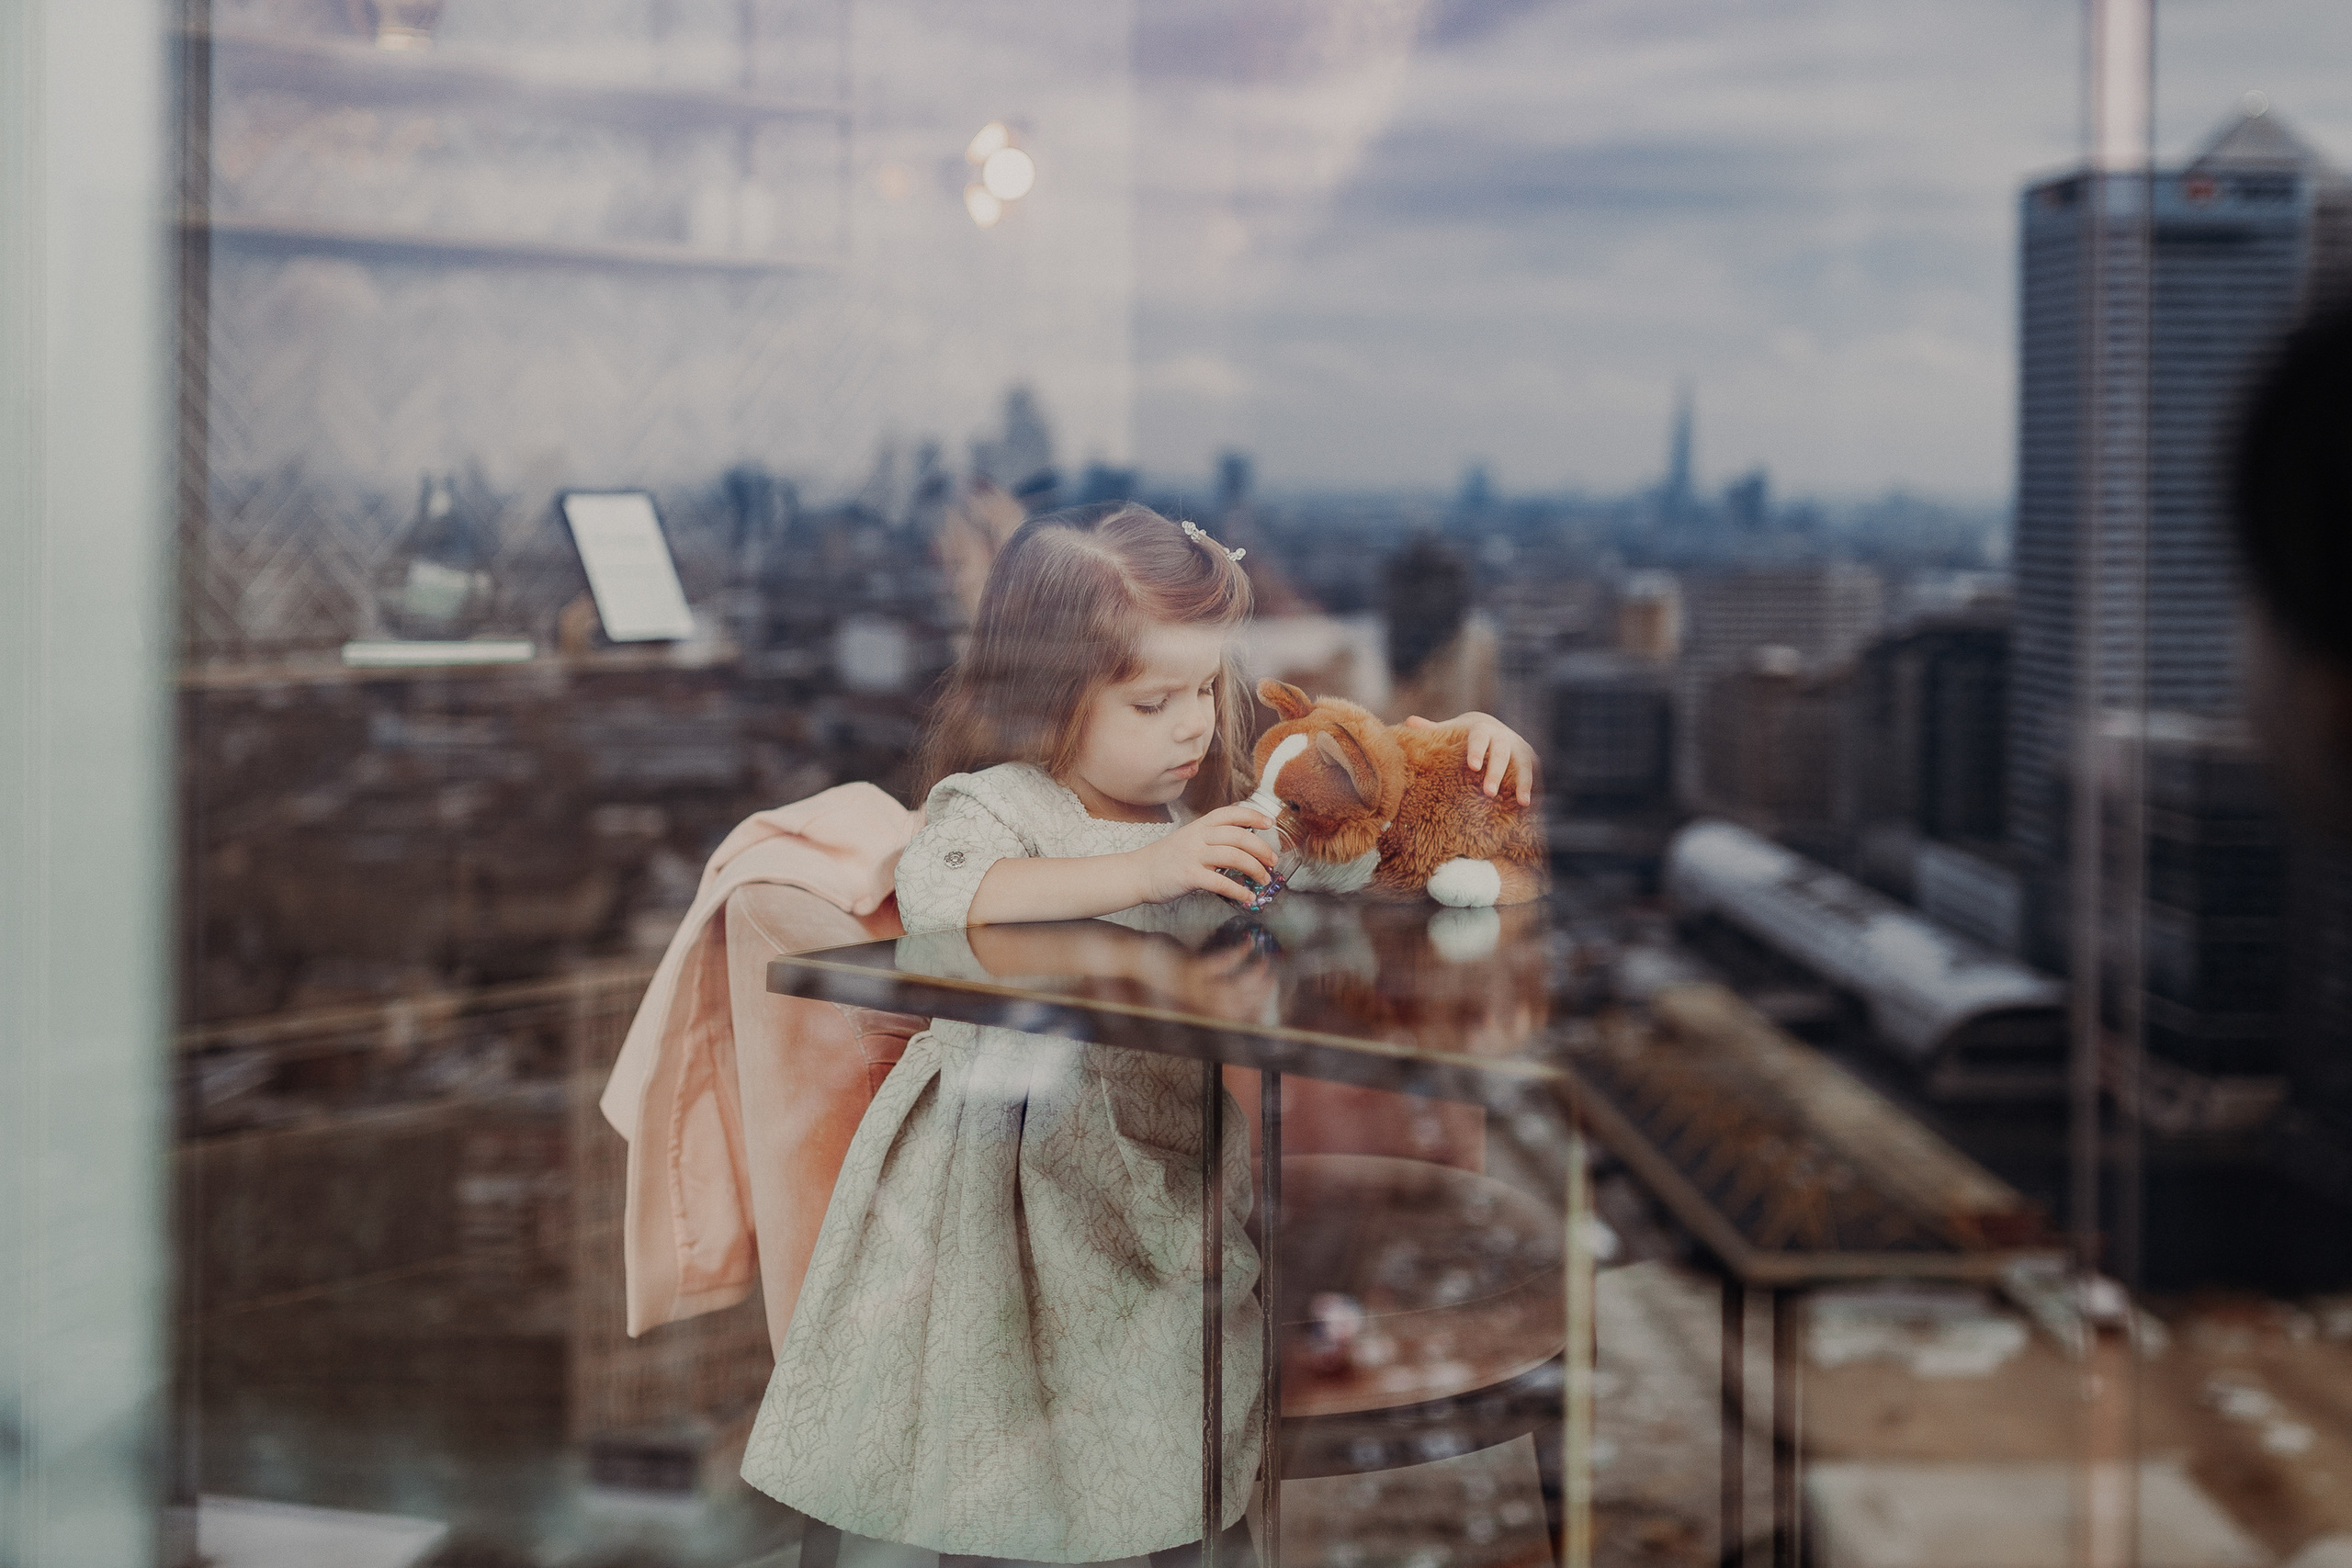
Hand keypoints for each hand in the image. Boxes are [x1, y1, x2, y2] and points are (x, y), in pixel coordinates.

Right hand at [1125, 805, 1278, 904]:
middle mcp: (1198, 837)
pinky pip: (1221, 883)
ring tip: (1263, 880)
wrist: (1136, 873)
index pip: (1230, 813)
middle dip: (1261, 849)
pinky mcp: (1189, 876)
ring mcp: (1193, 856)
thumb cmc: (1165, 860)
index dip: (1252, 815)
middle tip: (1272, 861)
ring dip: (1255, 870)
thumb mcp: (1188, 839)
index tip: (1269, 823)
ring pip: (1234, 857)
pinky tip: (1247, 898)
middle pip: (1239, 837)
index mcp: (1199, 826)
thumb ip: (1211, 839)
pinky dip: (1239, 891)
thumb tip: (1242, 847)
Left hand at [1170, 942, 1277, 1022]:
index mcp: (1199, 1005)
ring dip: (1254, 975)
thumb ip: (1207, 979)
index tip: (1270, 1000)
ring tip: (1265, 962)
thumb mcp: (1187, 976)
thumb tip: (1230, 975)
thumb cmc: (1162, 964)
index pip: (1234, 1015)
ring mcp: (1195, 986)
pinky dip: (1238, 953)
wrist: (1134, 957)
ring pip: (1234, 988)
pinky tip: (1248, 944)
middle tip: (1274, 978)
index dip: (1254, 1010)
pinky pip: (1221, 963)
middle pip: (1239, 1004)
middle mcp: (1199, 1001)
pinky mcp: (1191, 968)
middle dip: (1260, 993)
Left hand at [1403, 711, 1539, 804]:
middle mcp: (1504, 736)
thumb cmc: (1465, 735)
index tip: (1472, 766)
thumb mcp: (1451, 731)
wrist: (1494, 729)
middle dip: (1496, 773)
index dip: (1476, 751)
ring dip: (1523, 783)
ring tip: (1521, 803)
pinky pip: (1534, 774)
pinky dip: (1534, 788)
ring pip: (1523, 764)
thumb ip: (1433, 729)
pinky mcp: (1531, 759)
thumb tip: (1409, 722)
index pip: (1479, 738)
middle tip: (1488, 793)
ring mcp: (1520, 747)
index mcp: (1482, 728)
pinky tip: (1532, 806)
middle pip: (1501, 754)